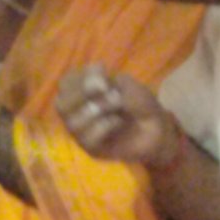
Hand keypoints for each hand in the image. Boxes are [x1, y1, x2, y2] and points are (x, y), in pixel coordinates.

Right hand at [57, 66, 184, 166]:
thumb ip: (112, 82)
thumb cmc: (139, 104)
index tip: (103, 70)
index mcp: (80, 94)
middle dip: (82, 93)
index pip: (65, 84)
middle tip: (105, 88)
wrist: (158, 130)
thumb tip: (99, 85)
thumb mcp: (129, 85)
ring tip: (117, 103)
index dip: (81, 76)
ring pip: (73, 123)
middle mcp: (76, 114)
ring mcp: (82, 133)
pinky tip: (118, 121)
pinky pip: (88, 139)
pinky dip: (104, 126)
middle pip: (61, 104)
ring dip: (97, 108)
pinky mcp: (92, 149)